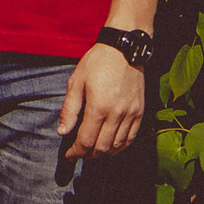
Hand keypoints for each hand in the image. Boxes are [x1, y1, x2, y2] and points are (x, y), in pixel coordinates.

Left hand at [57, 39, 146, 159]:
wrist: (124, 48)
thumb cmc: (97, 62)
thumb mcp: (76, 82)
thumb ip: (69, 110)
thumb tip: (62, 132)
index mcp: (98, 107)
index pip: (86, 141)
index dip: (76, 152)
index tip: (69, 155)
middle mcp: (117, 113)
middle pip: (102, 147)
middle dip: (88, 155)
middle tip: (79, 153)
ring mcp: (131, 113)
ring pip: (118, 145)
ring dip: (104, 152)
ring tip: (94, 150)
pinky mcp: (140, 111)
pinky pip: (132, 137)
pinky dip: (121, 146)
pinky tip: (112, 146)